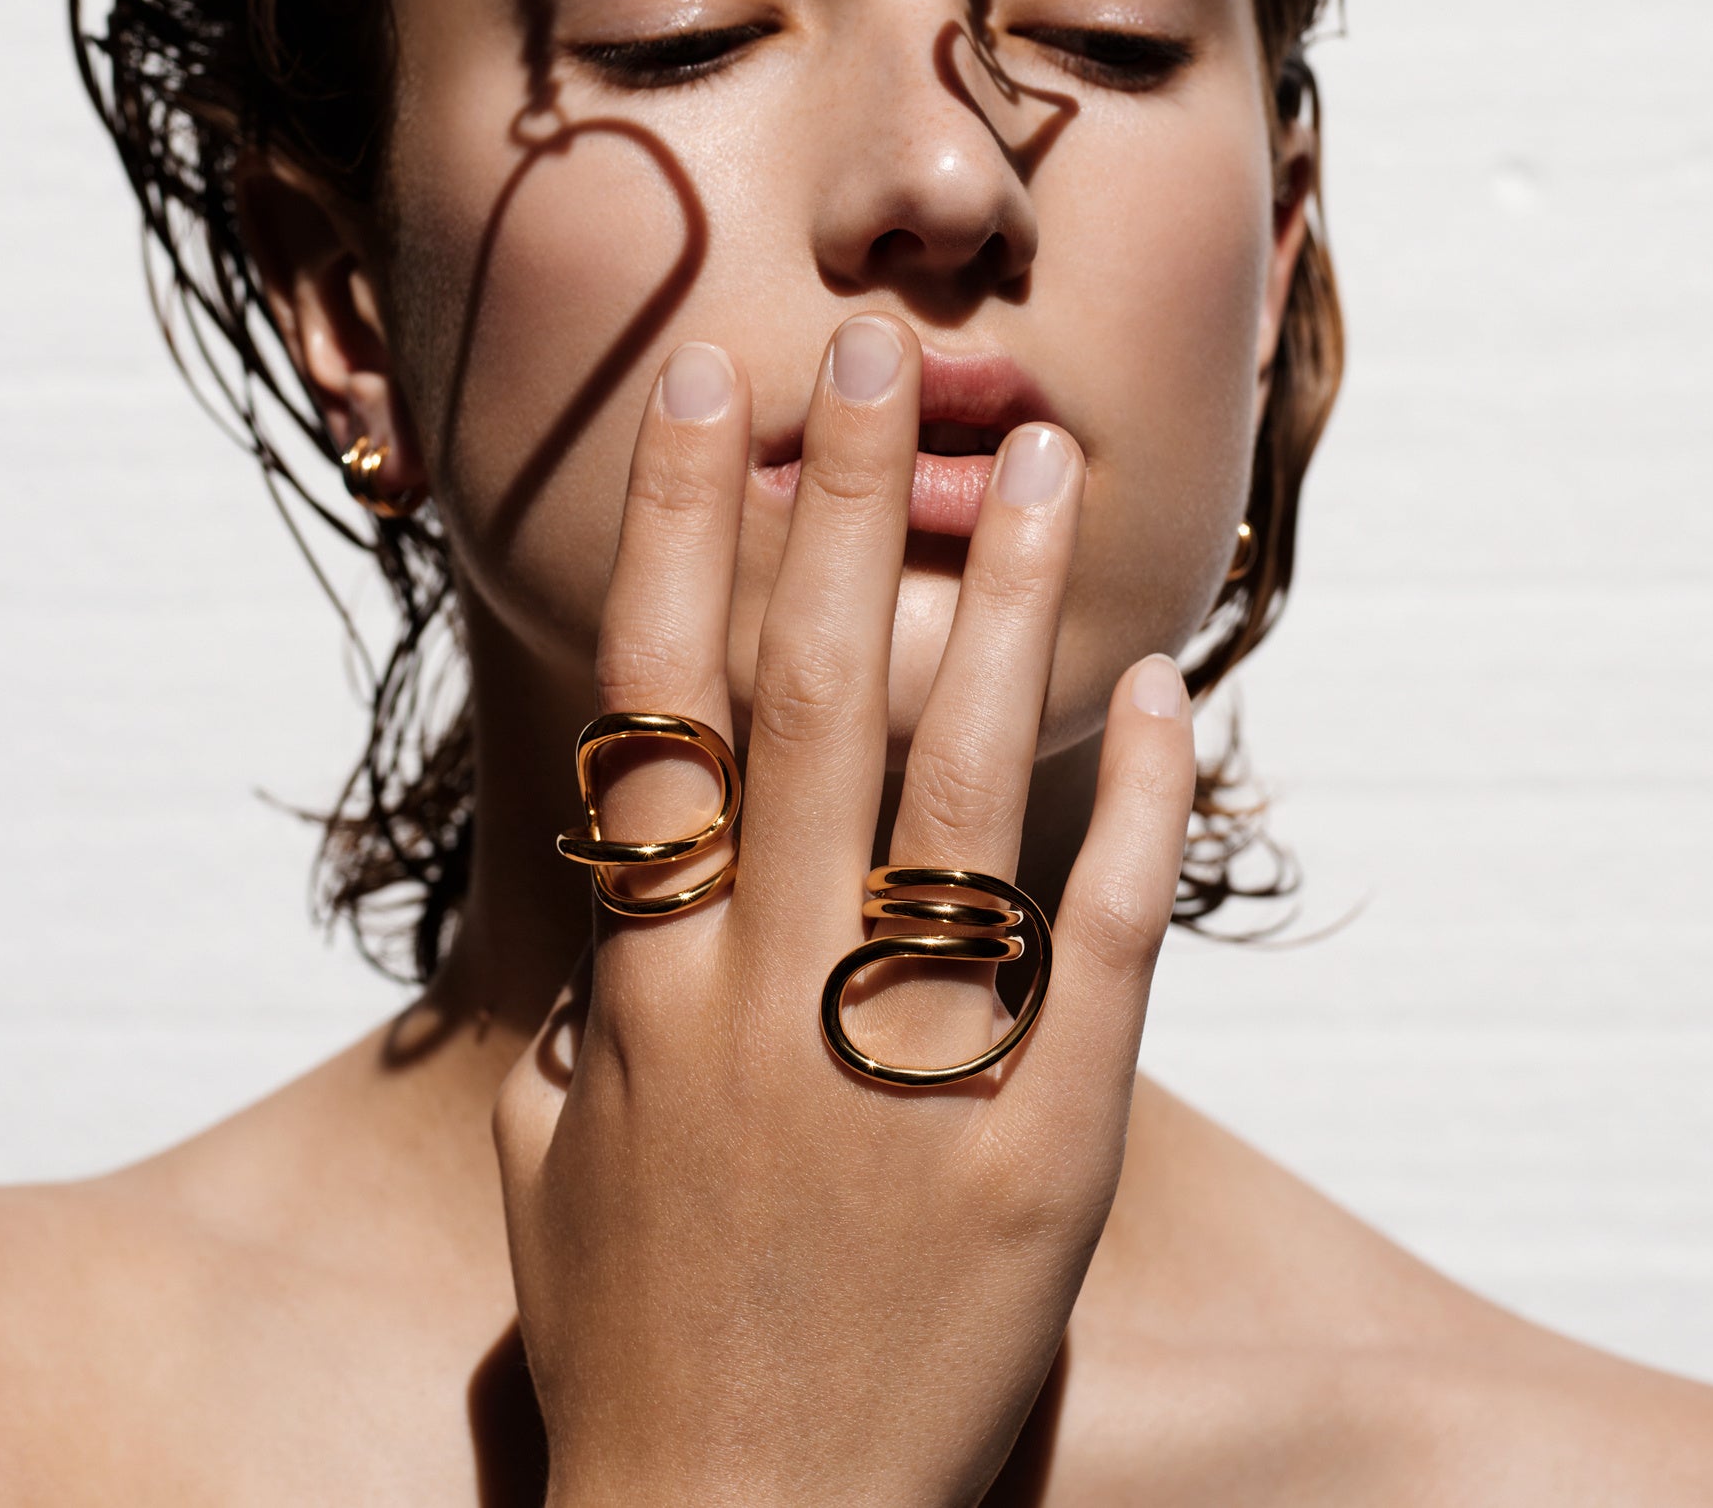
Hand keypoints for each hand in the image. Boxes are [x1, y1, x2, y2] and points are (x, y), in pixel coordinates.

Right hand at [493, 314, 1195, 1507]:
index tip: (703, 390)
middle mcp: (767, 999)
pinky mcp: (1040, 1152)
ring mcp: (907, 1071)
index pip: (656, 706)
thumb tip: (616, 897)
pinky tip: (1165, 689)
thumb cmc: (635, 1361)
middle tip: (880, 351)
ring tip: (1042, 455)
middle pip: (809, 695)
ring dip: (1000, 604)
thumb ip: (579, 1017)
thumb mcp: (548, 1174)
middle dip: (840, 503)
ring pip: (957, 783)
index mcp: (647, 990)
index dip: (677, 533)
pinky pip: (1099, 943)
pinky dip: (1136, 808)